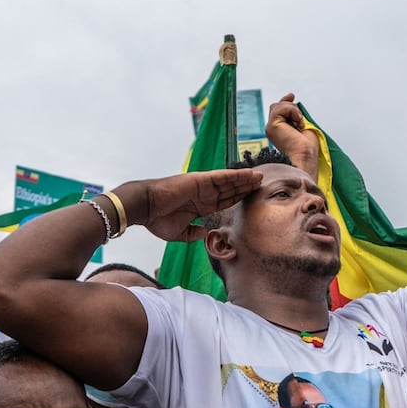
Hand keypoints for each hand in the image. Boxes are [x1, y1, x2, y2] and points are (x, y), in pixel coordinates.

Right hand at [119, 169, 260, 242]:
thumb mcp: (179, 233)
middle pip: (230, 190)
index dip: (238, 199)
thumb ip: (193, 233)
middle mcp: (203, 194)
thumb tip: (205, 234)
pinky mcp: (200, 180)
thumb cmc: (157, 219)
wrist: (145, 207)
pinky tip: (247, 174)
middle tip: (261, 184)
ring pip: (228, 182)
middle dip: (245, 187)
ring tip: (259, 177)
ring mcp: (202, 186)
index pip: (224, 202)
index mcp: (200, 206)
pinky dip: (235, 175)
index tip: (251, 197)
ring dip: (244, 179)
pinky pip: (221, 177)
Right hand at [266, 93, 318, 176]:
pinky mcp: (272, 126)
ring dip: (294, 111)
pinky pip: (280, 108)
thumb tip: (293, 103)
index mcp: (279, 130)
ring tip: (300, 124)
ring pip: (278, 106)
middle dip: (290, 106)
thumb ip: (296, 115)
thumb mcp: (303, 126)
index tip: (291, 96)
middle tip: (300, 117)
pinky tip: (298, 124)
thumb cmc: (307, 148)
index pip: (278, 111)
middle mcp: (273, 129)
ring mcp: (271, 128)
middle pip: (276, 106)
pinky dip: (292, 112)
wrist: (305, 157)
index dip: (285, 102)